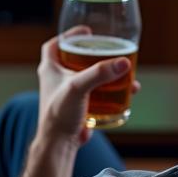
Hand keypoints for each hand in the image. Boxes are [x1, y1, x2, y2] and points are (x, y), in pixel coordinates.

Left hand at [37, 26, 139, 145]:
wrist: (59, 144)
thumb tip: (123, 63)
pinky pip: (97, 94)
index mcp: (50, 69)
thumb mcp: (78, 87)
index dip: (69, 36)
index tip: (86, 32)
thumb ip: (99, 73)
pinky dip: (110, 91)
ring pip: (89, 77)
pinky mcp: (79, 107)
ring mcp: (68, 94)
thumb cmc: (59, 114)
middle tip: (111, 50)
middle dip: (95, 54)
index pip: (54, 45)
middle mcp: (57, 79)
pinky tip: (126, 92)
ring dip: (107, 74)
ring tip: (125, 71)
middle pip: (77, 59)